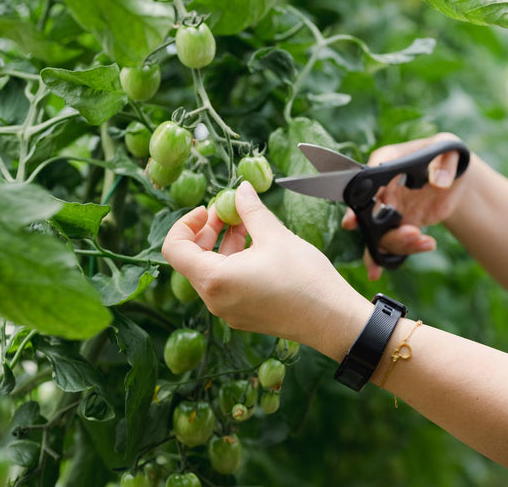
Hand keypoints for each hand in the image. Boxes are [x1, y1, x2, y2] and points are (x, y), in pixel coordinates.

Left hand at [163, 182, 369, 354]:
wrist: (332, 319)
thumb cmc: (304, 278)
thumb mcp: (274, 235)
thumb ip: (250, 210)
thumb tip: (240, 189)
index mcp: (215, 280)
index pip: (175, 249)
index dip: (185, 224)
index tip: (208, 209)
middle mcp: (215, 300)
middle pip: (192, 260)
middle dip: (207, 231)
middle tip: (228, 210)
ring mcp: (228, 311)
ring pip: (212, 272)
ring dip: (222, 245)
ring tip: (246, 223)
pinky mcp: (243, 316)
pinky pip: (226, 285)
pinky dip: (233, 262)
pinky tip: (256, 246)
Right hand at [341, 133, 467, 279]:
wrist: (454, 178)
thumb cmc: (446, 155)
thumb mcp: (450, 152)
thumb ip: (446, 165)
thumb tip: (439, 183)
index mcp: (388, 162)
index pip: (367, 178)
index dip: (358, 199)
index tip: (352, 220)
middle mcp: (382, 188)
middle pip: (366, 214)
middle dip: (375, 231)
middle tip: (409, 233)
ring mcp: (390, 210)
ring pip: (380, 235)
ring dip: (399, 242)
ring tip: (425, 239)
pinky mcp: (402, 226)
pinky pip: (396, 244)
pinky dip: (408, 250)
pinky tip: (428, 244)